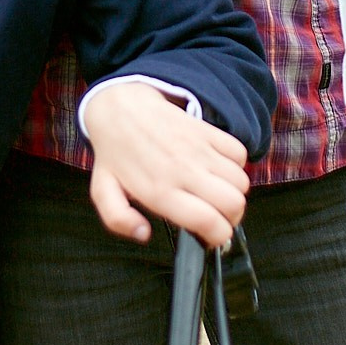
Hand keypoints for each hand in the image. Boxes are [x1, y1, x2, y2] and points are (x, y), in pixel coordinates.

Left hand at [81, 82, 248, 250]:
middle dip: (231, 218)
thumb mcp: (103, 192)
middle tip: (217, 216)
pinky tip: (218, 168)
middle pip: (234, 204)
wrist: (120, 107)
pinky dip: (236, 165)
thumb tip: (143, 233)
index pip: (209, 222)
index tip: (211, 235)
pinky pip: (240, 153)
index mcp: (160, 191)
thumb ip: (118, 219)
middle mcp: (183, 170)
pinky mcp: (205, 130)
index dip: (218, 237)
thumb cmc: (115, 154)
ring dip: (234, 192)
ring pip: (241, 181)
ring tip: (216, 192)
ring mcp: (197, 149)